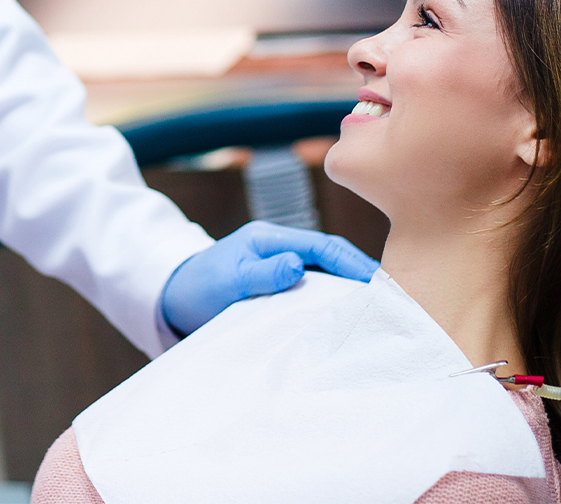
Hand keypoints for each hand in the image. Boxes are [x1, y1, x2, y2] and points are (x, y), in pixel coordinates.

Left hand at [161, 221, 378, 336]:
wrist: (170, 297)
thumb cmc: (197, 286)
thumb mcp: (228, 280)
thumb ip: (262, 273)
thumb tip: (298, 265)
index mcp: (272, 239)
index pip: (323, 246)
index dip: (352, 263)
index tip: (376, 283)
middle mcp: (281, 249)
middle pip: (330, 258)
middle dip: (359, 274)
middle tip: (389, 299)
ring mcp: (280, 267)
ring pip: (323, 275)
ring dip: (346, 290)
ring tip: (373, 312)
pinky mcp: (276, 287)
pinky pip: (310, 291)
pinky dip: (329, 302)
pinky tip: (341, 321)